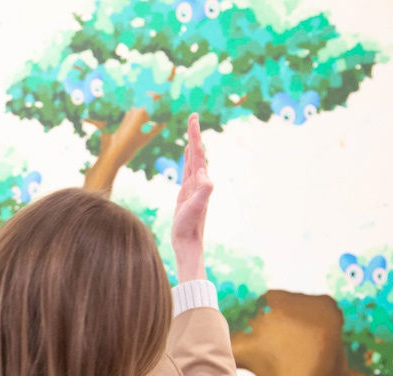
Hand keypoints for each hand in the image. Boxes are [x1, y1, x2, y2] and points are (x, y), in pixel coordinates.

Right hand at [171, 113, 212, 282]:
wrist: (187, 242)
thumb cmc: (189, 227)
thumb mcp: (195, 208)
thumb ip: (203, 192)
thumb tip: (206, 177)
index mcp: (201, 181)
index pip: (198, 153)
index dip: (195, 135)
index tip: (193, 118)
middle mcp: (199, 181)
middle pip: (197, 152)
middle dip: (194, 134)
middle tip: (193, 116)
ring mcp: (193, 186)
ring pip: (193, 159)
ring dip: (192, 144)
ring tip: (191, 129)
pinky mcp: (186, 192)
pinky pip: (187, 169)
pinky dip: (187, 158)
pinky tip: (187, 153)